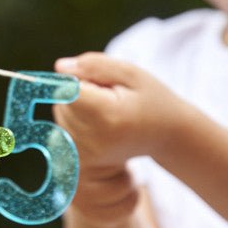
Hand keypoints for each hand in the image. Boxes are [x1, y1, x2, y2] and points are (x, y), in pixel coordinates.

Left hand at [53, 52, 186, 225]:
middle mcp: (95, 141)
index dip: (77, 78)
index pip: (68, 91)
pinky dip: (75, 119)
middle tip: (108, 93)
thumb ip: (95, 66)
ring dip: (75, 105)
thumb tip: (60, 68)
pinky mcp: (83, 161)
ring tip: (105, 107)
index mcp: (109, 117)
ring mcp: (88, 155)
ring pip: (60, 114)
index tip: (93, 78)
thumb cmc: (150, 100)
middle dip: (77, 90)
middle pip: (62, 102)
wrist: (167, 137)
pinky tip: (99, 121)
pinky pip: (63, 128)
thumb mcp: (131, 73)